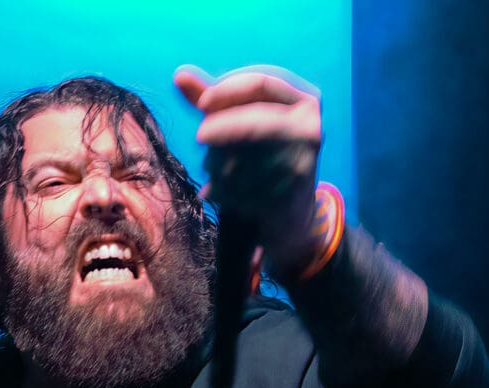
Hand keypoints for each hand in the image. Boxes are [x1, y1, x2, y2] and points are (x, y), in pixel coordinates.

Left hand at [174, 64, 326, 281]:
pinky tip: (216, 192)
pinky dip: (223, 190)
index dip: (227, 89)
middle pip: (254, 119)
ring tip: (211, 169)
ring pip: (247, 155)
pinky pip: (245, 187)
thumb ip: (213, 99)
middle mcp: (309, 128)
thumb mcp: (242, 120)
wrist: (290, 211)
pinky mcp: (291, 193)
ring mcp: (304, 162)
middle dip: (221, 127)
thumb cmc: (261, 154)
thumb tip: (179, 75)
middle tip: (200, 137)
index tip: (202, 102)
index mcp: (303, 101)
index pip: (261, 82)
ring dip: (218, 163)